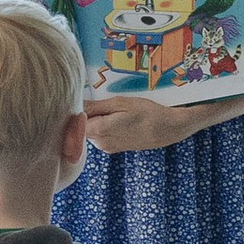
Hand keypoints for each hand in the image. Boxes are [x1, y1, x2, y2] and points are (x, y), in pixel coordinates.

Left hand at [82, 72, 243, 155]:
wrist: (171, 129)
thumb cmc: (148, 112)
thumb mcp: (120, 102)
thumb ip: (94, 106)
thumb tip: (72, 104)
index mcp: (98, 131)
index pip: (72, 123)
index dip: (73, 110)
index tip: (77, 97)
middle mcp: (100, 143)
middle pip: (81, 126)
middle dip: (84, 113)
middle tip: (95, 96)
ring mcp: (108, 147)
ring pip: (91, 130)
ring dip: (95, 118)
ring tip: (110, 106)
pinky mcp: (115, 148)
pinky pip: (101, 134)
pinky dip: (104, 124)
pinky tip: (116, 115)